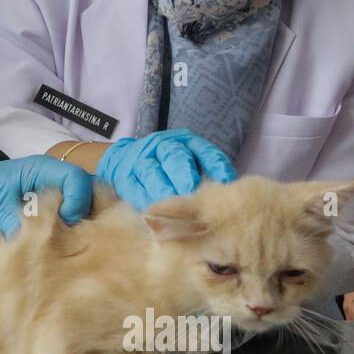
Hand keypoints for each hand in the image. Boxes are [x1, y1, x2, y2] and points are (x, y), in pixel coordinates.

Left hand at [0, 155, 92, 236]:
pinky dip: (69, 231)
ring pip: (84, 207)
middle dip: (84, 215)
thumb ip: (14, 222)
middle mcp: (54, 179)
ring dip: (78, 225)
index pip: (77, 179)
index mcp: (42, 169)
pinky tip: (58, 245)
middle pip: (88, 193)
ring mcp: (54, 194)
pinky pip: (71, 218)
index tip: (63, 221)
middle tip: (68, 236)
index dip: (77, 201)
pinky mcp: (51, 210)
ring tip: (63, 242)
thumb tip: (34, 246)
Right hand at [94, 128, 236, 210]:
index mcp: (184, 141)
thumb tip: (229, 197)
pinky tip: (155, 212)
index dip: (216, 165)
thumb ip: (207, 176)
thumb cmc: (167, 166)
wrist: (124, 159)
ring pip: (153, 172)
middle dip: (186, 175)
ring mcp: (141, 160)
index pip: (203, 150)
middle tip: (194, 193)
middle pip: (175, 157)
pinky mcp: (125, 177)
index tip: (227, 181)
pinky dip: (145, 200)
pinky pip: (135, 188)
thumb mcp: (189, 162)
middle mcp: (162, 146)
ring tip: (175, 206)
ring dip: (164, 190)